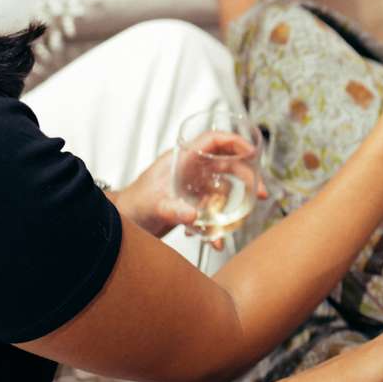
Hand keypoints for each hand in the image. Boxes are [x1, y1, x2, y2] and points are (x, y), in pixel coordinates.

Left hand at [113, 141, 267, 246]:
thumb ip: (172, 210)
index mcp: (181, 160)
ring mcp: (193, 188)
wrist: (120, 226)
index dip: (234, 142)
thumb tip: (193, 216)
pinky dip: (217, 226)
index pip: (212, 141)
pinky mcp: (193, 205)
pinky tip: (213, 240)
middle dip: (248, 178)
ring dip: (234, 206)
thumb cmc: (132, 206)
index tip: (252, 152)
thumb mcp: (152, 206)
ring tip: (238, 223)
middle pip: (227, 165)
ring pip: (224, 190)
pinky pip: (214, 211)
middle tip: (262, 194)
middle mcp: (191, 171)